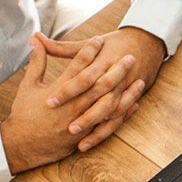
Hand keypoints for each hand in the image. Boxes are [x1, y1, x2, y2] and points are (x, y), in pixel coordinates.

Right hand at [1, 34, 145, 171]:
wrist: (23, 144)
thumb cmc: (25, 113)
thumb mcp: (29, 85)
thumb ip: (37, 62)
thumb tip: (36, 39)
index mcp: (58, 90)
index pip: (77, 67)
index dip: (89, 52)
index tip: (99, 39)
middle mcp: (72, 105)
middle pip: (98, 84)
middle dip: (115, 69)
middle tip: (129, 56)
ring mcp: (80, 121)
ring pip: (108, 104)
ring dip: (125, 92)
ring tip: (139, 79)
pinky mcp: (86, 134)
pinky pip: (109, 123)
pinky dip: (123, 114)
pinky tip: (135, 104)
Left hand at [41, 27, 164, 148]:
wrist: (147, 42)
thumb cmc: (114, 43)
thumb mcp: (88, 43)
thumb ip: (61, 47)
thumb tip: (34, 38)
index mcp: (103, 62)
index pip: (82, 78)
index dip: (67, 91)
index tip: (50, 102)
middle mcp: (114, 78)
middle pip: (98, 100)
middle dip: (84, 117)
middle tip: (68, 129)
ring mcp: (124, 90)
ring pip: (110, 113)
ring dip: (95, 128)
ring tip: (79, 142)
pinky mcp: (129, 99)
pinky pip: (119, 118)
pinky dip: (106, 130)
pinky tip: (92, 141)